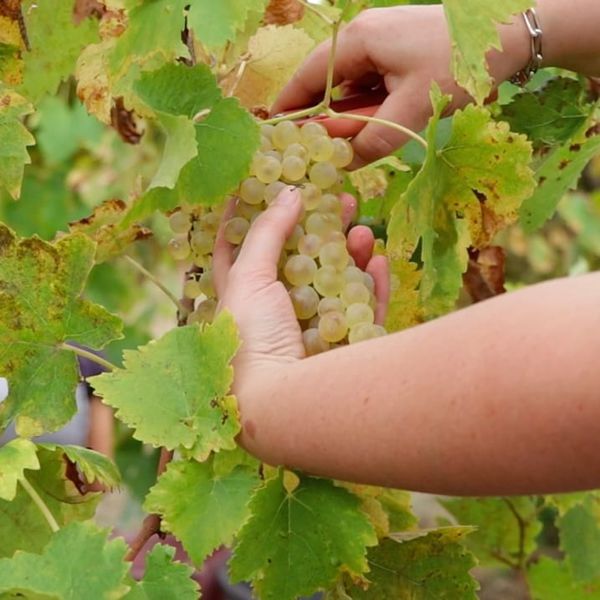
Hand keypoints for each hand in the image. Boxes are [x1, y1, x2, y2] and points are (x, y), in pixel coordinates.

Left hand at [212, 187, 388, 387]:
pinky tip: (378, 262)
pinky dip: (372, 286)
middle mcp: (276, 313)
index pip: (239, 252)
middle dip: (318, 229)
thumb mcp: (248, 278)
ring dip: (350, 253)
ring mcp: (314, 330)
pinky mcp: (346, 346)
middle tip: (337, 200)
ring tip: (361, 227)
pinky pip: (363, 311)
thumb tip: (289, 191)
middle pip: (300, 261)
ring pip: (336, 282)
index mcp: (243, 298)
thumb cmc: (251, 340)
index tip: (259, 187)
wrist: (282, 404)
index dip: (246, 220)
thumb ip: (267, 233)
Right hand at [272, 5, 528, 167]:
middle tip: (316, 154)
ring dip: (351, 118)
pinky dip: (370, 108)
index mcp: (357, 41)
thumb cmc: (458, 65)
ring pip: (351, 89)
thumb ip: (372, 140)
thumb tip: (341, 165)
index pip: (307, 77)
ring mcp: (382, 44)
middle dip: (324, 120)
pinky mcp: (398, 54)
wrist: (511, 35)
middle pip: (327, 85)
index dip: (289, 108)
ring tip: (348, 148)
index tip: (274, 136)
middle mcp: (363, 38)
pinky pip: (372, 86)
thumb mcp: (412, 109)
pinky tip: (378, 127)